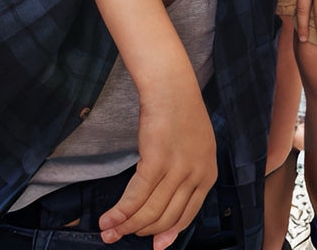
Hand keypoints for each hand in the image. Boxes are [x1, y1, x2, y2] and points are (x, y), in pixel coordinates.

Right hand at [99, 76, 216, 248]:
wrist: (171, 82)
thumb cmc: (179, 110)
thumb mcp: (194, 146)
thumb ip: (186, 174)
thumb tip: (165, 206)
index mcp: (208, 173)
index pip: (187, 216)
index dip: (168, 234)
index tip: (154, 246)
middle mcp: (197, 174)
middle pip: (166, 217)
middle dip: (141, 232)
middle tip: (119, 236)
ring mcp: (178, 168)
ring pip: (150, 211)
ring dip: (126, 225)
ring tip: (107, 231)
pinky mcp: (158, 160)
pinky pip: (137, 196)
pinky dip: (120, 212)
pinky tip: (108, 219)